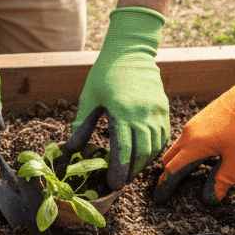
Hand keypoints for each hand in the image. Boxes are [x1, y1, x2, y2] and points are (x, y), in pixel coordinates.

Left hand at [66, 7, 168, 188]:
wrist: (130, 51)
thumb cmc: (105, 73)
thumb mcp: (89, 97)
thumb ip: (81, 124)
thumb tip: (70, 148)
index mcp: (121, 111)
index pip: (123, 150)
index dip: (119, 171)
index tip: (113, 183)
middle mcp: (142, 113)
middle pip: (141, 153)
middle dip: (131, 172)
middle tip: (120, 181)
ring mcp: (156, 111)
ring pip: (154, 147)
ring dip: (143, 163)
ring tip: (130, 171)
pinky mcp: (164, 108)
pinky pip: (163, 136)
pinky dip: (154, 150)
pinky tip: (143, 155)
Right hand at [154, 62, 234, 204]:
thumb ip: (222, 180)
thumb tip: (210, 199)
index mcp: (194, 146)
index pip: (172, 170)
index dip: (165, 186)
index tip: (159, 199)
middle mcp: (189, 134)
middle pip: (170, 159)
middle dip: (168, 175)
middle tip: (170, 191)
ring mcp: (195, 124)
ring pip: (178, 147)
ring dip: (179, 162)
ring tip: (186, 177)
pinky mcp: (202, 118)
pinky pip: (187, 139)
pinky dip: (187, 152)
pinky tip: (201, 158)